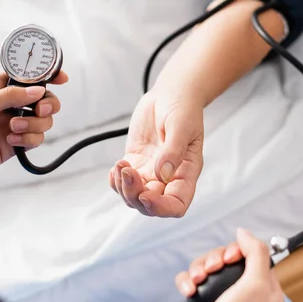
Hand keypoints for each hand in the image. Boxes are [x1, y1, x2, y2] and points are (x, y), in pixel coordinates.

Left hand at [0, 72, 67, 191]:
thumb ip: (8, 97)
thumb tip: (38, 91)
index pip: (26, 77)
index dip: (45, 76)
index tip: (62, 79)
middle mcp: (6, 104)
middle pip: (41, 99)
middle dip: (46, 104)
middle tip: (39, 110)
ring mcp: (11, 124)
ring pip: (42, 120)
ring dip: (35, 124)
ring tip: (13, 128)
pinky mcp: (13, 144)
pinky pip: (35, 139)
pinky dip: (29, 139)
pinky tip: (11, 140)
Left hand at [109, 88, 203, 216]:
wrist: (171, 93)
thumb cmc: (183, 108)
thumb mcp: (181, 126)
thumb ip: (173, 151)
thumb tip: (163, 175)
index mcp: (186, 172)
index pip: (177, 205)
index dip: (161, 208)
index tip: (145, 195)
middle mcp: (169, 177)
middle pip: (151, 204)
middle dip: (135, 195)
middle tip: (128, 171)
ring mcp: (151, 171)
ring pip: (134, 196)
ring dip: (123, 187)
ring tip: (120, 164)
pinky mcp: (137, 161)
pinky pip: (123, 181)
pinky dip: (116, 180)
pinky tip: (117, 166)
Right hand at [173, 229, 284, 301]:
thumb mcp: (255, 286)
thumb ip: (256, 254)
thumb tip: (244, 232)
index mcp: (265, 290)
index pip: (253, 254)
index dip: (238, 250)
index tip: (230, 259)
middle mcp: (244, 292)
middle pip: (226, 256)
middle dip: (214, 260)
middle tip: (212, 271)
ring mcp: (221, 296)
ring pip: (206, 265)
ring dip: (198, 269)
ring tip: (197, 282)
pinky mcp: (201, 299)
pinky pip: (191, 278)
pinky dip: (187, 281)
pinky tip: (189, 291)